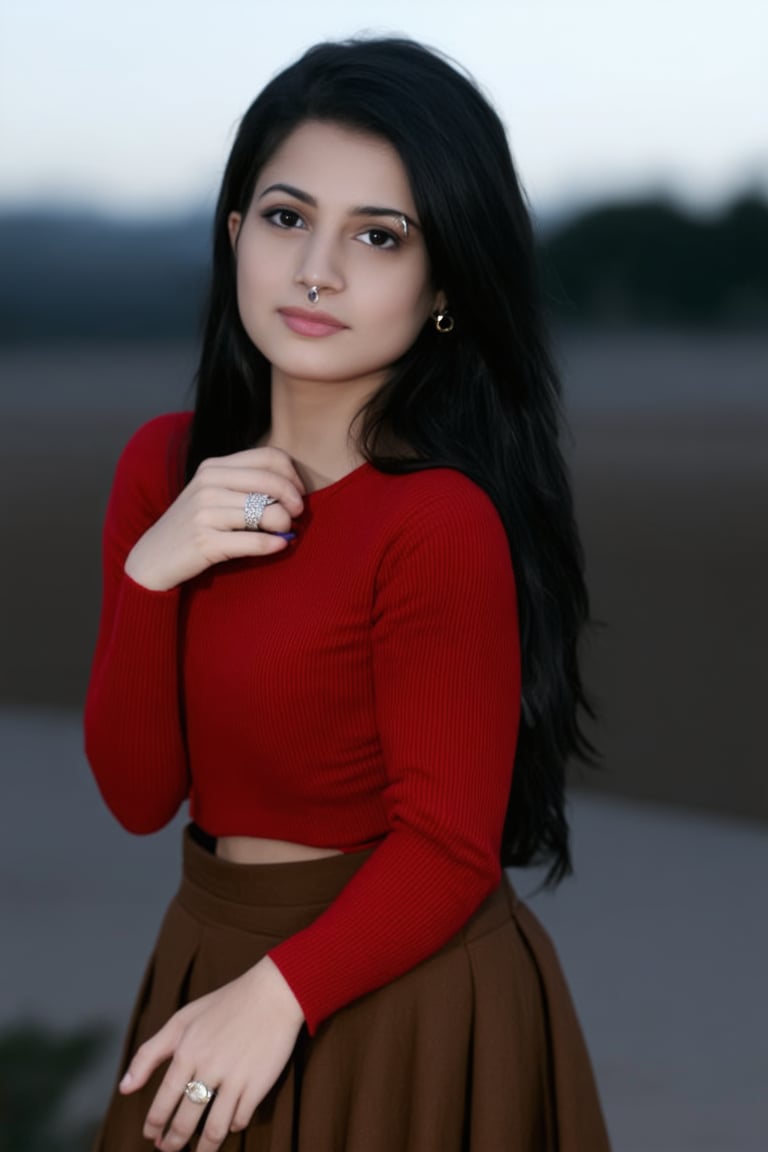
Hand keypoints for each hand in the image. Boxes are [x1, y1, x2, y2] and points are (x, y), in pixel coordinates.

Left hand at [119, 956, 304, 1150]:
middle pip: (185, 1121)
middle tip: (169, 1150)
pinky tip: (229, 1126)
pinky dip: (233, 1127)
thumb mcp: (183, 1019)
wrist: (273, 992)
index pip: (163, 1101)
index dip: (154, 1124)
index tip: (151, 1136)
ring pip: (214, 1129)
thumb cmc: (225, 1003)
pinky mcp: (258, 1084)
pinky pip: (240, 1118)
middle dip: (173, 1142)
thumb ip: (150, 1053)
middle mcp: (208, 1067)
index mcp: (187, 1051)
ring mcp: (235, 1077)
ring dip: (203, 1148)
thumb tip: (124, 1089)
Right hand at [124, 446, 305, 589]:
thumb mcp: (211, 494)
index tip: (297, 494)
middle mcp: (208, 485)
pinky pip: (255, 541)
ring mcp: (205, 512)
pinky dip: (273, 545)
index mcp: (213, 467)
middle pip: (272, 482)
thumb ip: (243, 484)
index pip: (269, 456)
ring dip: (284, 525)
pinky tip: (278, 546)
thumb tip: (292, 488)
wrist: (153, 557)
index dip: (292, 475)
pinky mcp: (205, 541)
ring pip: (267, 513)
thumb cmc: (192, 525)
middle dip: (294, 500)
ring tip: (283, 533)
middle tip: (297, 515)